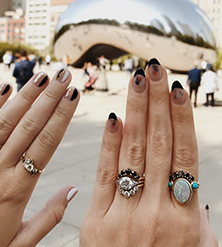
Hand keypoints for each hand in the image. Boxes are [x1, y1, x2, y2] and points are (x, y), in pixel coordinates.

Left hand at [0, 69, 79, 246]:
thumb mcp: (21, 242)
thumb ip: (50, 216)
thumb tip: (73, 189)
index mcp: (17, 189)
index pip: (46, 144)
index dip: (61, 117)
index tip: (73, 96)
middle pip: (29, 126)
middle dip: (49, 98)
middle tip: (63, 75)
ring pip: (5, 122)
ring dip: (25, 96)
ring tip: (43, 76)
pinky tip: (5, 87)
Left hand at [80, 59, 217, 246]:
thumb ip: (195, 217)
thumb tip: (193, 186)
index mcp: (186, 219)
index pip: (183, 154)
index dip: (180, 118)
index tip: (175, 88)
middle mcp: (156, 212)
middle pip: (158, 144)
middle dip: (156, 102)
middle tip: (153, 69)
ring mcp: (124, 216)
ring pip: (132, 152)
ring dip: (135, 112)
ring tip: (136, 82)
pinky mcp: (96, 222)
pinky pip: (104, 175)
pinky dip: (110, 145)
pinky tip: (115, 118)